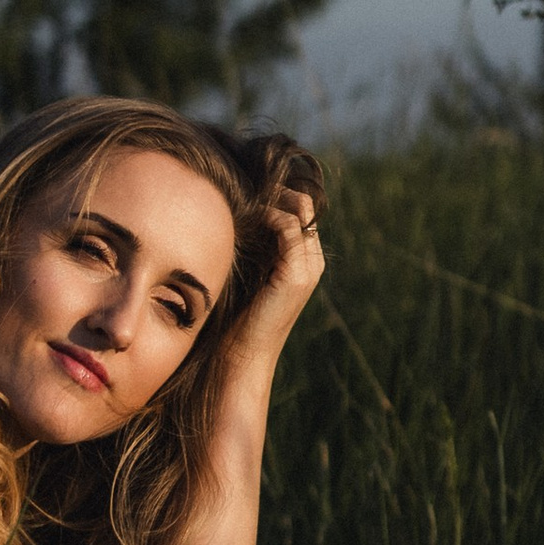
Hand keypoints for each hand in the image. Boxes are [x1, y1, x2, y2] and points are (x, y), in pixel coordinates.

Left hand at [241, 180, 324, 358]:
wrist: (240, 356)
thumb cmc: (234, 316)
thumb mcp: (244, 270)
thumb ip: (249, 244)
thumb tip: (230, 209)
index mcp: (304, 259)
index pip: (299, 207)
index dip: (274, 193)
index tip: (242, 188)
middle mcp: (313, 260)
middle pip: (303, 202)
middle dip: (274, 190)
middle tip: (241, 188)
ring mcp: (309, 267)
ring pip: (299, 208)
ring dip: (269, 198)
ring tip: (240, 199)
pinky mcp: (297, 274)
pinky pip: (288, 226)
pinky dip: (267, 214)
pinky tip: (243, 218)